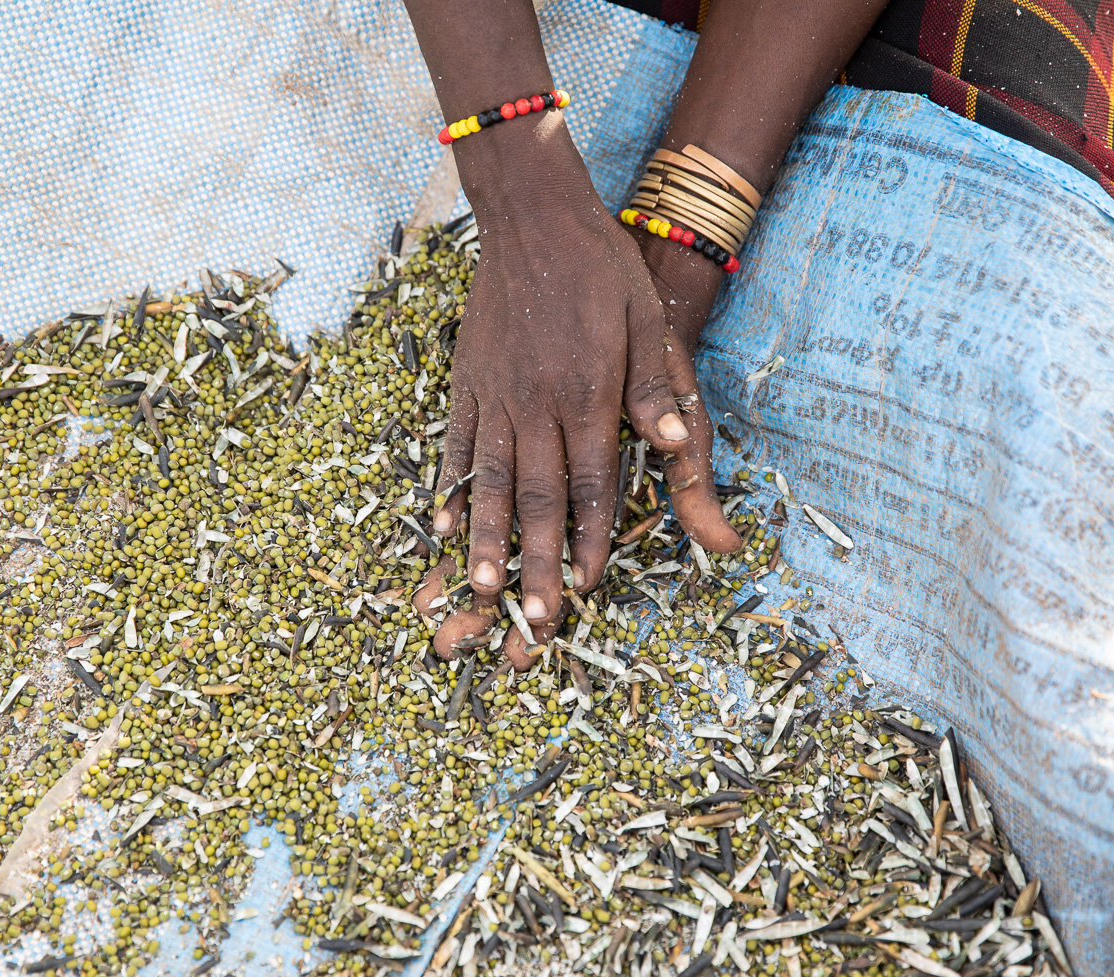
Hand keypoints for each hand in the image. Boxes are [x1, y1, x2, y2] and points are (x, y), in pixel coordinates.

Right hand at [411, 119, 731, 665]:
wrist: (534, 215)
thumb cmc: (603, 271)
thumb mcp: (646, 324)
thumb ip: (654, 391)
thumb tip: (672, 446)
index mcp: (589, 395)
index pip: (590, 483)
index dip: (587, 540)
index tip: (582, 590)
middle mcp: (538, 404)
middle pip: (539, 499)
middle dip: (536, 564)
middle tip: (531, 623)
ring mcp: (495, 395)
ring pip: (491, 483)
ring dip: (486, 543)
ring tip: (477, 593)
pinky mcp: (467, 382)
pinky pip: (456, 447)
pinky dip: (450, 491)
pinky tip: (441, 529)